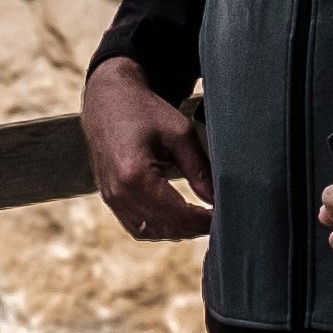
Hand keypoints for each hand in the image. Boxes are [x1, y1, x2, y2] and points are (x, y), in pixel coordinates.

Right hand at [84, 56, 213, 239]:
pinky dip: (160, 227)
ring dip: (178, 231)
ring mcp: (110, 198)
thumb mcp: (179, 133)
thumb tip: (215, 199)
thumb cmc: (143, 111)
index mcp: (134, 175)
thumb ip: (199, 168)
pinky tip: (178, 219)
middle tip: (218, 220)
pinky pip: (136, 226)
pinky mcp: (109, 198)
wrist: (107, 100)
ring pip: (151, 232)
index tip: (225, 217)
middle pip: (165, 227)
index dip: (204, 220)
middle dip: (194, 228)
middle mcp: (118, 192)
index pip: (177, 214)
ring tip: (201, 220)